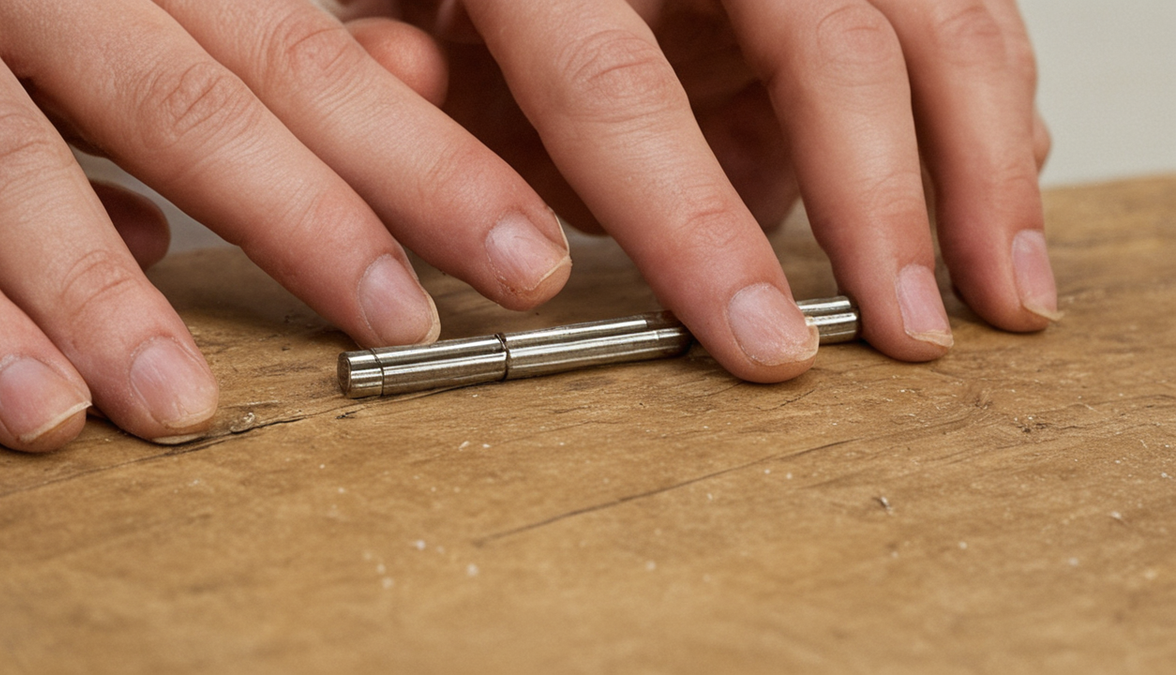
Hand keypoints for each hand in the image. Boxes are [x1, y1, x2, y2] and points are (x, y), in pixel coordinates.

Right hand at [0, 0, 571, 450]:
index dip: (425, 163)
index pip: (310, 62)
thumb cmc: (30, 3)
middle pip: (201, 102)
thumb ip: (256, 48)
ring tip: (186, 406)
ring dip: (108, 298)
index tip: (522, 254)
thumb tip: (404, 66)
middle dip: (316, 221)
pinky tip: (38, 405)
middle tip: (408, 326)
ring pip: (18, 160)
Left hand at [340, 0, 1056, 376]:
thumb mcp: (447, 67)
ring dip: (986, 163)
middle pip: (836, 42)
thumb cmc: (494, 18)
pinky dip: (991, 107)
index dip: (691, 225)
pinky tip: (1006, 186)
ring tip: (1009, 292)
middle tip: (910, 333)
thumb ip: (456, 139)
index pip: (618, 91)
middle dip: (885, 200)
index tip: (761, 341)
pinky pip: (952, 15)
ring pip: (938, 18)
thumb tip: (518, 243)